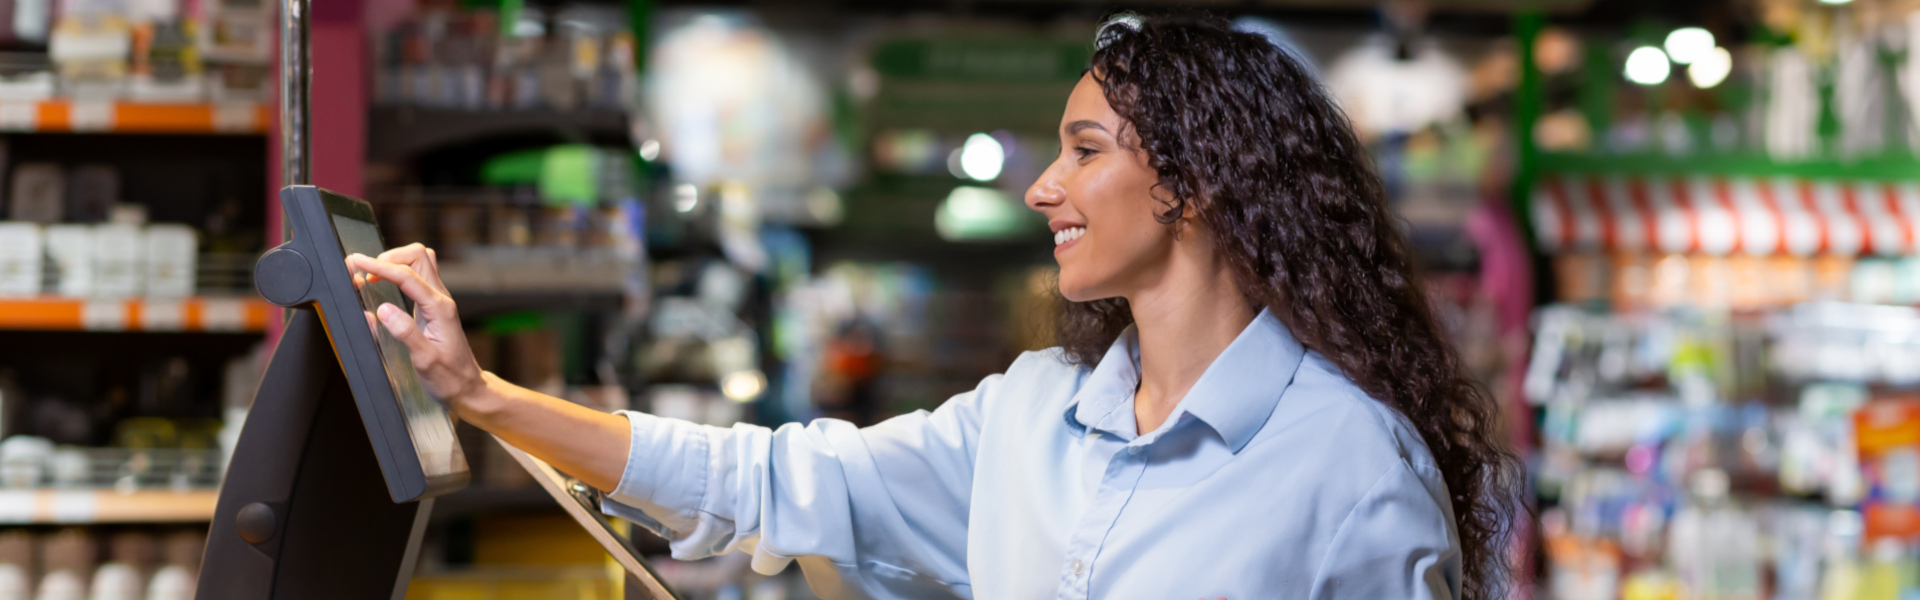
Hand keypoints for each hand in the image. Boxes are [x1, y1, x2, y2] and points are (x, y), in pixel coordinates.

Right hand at [345, 244, 487, 415]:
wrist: (467, 386)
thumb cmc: (449, 377)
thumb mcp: (425, 360)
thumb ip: (405, 333)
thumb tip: (383, 310)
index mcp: (440, 309)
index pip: (408, 276)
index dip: (380, 266)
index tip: (357, 262)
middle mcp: (442, 299)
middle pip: (419, 256)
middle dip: (389, 257)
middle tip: (365, 271)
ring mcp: (439, 301)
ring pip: (420, 263)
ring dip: (395, 263)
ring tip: (371, 276)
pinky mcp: (433, 306)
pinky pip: (417, 277)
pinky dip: (398, 273)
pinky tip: (383, 284)